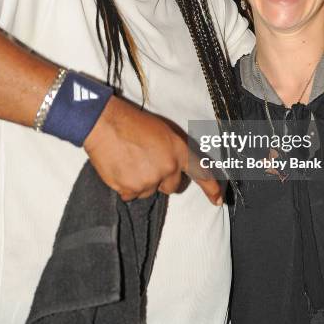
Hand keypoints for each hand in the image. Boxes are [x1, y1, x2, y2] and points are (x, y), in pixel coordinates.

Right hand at [84, 96, 222, 204]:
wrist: (105, 124)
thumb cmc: (132, 123)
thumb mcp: (163, 131)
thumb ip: (174, 152)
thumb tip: (175, 169)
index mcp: (178, 150)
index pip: (201, 172)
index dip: (211, 188)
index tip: (218, 200)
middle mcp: (168, 167)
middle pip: (171, 187)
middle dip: (162, 179)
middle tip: (146, 162)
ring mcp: (149, 180)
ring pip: (149, 191)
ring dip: (142, 182)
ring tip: (130, 161)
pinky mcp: (131, 189)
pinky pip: (131, 195)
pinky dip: (126, 186)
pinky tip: (120, 168)